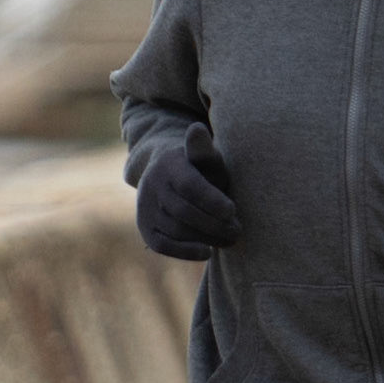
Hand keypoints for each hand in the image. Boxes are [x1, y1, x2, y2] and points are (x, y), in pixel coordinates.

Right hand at [135, 123, 239, 259]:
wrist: (171, 180)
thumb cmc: (200, 171)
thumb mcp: (206, 158)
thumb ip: (204, 149)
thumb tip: (197, 130)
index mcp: (169, 165)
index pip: (189, 186)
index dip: (212, 200)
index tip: (233, 210)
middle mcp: (152, 186)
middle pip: (185, 212)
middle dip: (215, 224)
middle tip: (238, 230)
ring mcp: (146, 208)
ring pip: (177, 230)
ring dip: (206, 238)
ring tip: (229, 239)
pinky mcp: (145, 228)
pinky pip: (163, 245)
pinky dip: (186, 252)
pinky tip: (207, 251)